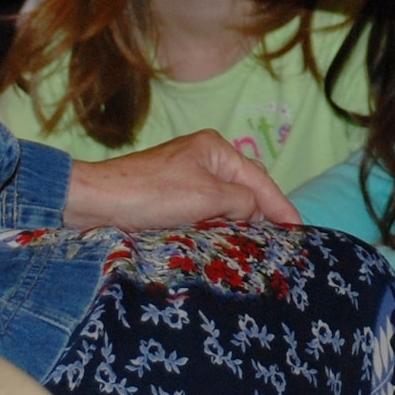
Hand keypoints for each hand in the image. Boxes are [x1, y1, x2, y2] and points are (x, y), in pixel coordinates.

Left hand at [61, 130, 300, 229]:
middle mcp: (203, 157)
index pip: (260, 179)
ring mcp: (186, 175)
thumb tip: (253, 211)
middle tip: (280, 241)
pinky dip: (219, 223)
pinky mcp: (171, 194)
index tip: (299, 230)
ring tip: (258, 245)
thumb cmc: (150, 194)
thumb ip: (240, 202)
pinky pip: (207, 208)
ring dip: (240, 220)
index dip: (282, 206)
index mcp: (215, 148)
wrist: (96, 201)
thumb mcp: (206, 197)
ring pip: (226, 200)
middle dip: (263, 212)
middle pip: (246, 186)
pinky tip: (225, 240)